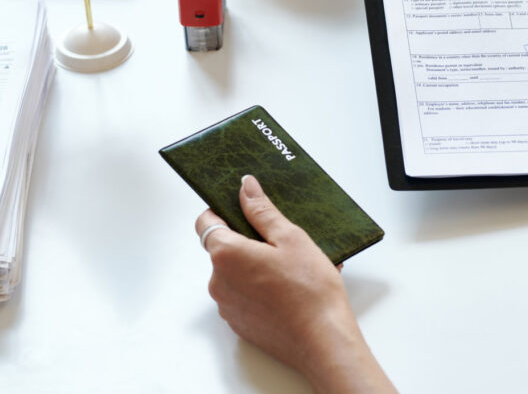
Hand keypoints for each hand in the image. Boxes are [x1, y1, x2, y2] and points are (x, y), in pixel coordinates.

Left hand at [197, 175, 394, 393]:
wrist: (322, 340)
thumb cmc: (309, 289)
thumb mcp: (290, 238)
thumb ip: (262, 211)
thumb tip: (245, 188)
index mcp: (226, 255)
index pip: (206, 222)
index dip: (223, 211)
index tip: (244, 209)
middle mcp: (218, 282)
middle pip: (223, 248)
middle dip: (247, 241)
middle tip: (282, 241)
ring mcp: (227, 306)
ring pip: (235, 274)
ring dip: (255, 266)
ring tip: (292, 269)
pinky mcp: (240, 324)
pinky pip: (244, 296)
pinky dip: (260, 289)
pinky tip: (289, 290)